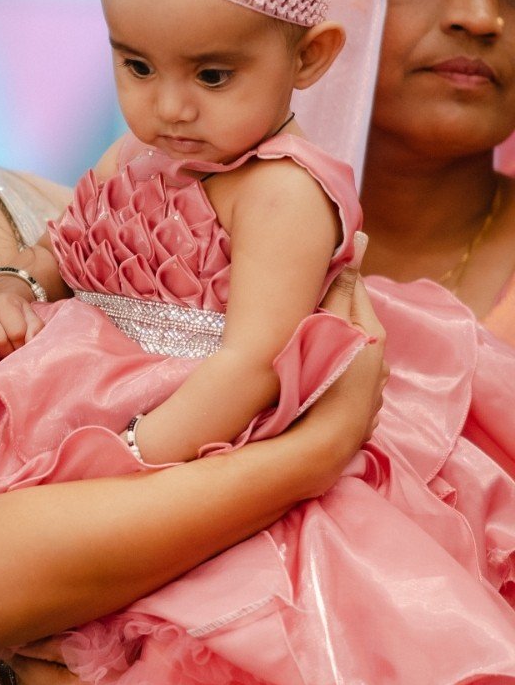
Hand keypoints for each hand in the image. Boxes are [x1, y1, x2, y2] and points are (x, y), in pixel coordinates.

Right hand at [296, 269, 386, 491]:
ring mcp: (372, 389)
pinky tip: (322, 378)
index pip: (355, 291)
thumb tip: (361, 241)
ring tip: (311, 341)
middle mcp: (378, 360)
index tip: (319, 263)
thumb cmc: (322, 381)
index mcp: (371, 334)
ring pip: (352, 355)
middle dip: (335, 312)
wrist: (324, 443)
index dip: (338, 276)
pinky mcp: (362, 412)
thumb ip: (341, 288)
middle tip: (307, 301)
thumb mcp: (328, 328)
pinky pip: (350, 383)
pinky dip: (337, 375)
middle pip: (354, 323)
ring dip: (336, 345)